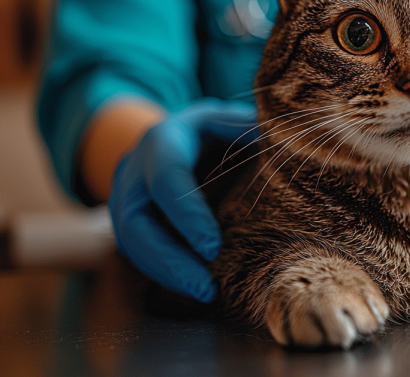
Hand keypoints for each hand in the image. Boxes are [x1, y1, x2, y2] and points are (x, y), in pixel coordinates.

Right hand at [109, 99, 257, 301]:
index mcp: (164, 138)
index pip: (166, 178)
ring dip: (166, 273)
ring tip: (205, 294)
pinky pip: (138, 251)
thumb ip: (251, 132)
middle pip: (135, 220)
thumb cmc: (221, 128)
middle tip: (205, 288)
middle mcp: (135, 167)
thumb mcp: (236, 120)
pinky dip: (164, 273)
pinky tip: (194, 288)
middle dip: (168, 259)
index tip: (214, 248)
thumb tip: (278, 147)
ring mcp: (126, 195)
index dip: (187, 214)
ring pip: (130, 242)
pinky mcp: (129, 220)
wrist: (187, 133)